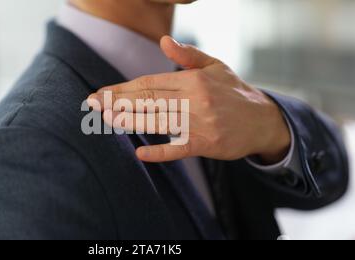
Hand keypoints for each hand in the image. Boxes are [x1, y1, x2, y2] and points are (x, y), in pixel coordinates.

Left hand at [88, 36, 290, 162]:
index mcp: (193, 80)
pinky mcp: (206, 145)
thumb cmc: (233, 91)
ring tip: (106, 119)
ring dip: (130, 121)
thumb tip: (164, 42)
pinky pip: (179, 149)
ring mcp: (200, 123)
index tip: (102, 92)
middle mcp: (195, 100)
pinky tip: (141, 153)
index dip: (123, 88)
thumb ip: (188, 56)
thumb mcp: (215, 66)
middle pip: (148, 100)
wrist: (263, 120)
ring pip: (158, 122)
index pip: (149, 83)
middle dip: (117, 102)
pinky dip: (160, 152)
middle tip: (92, 104)